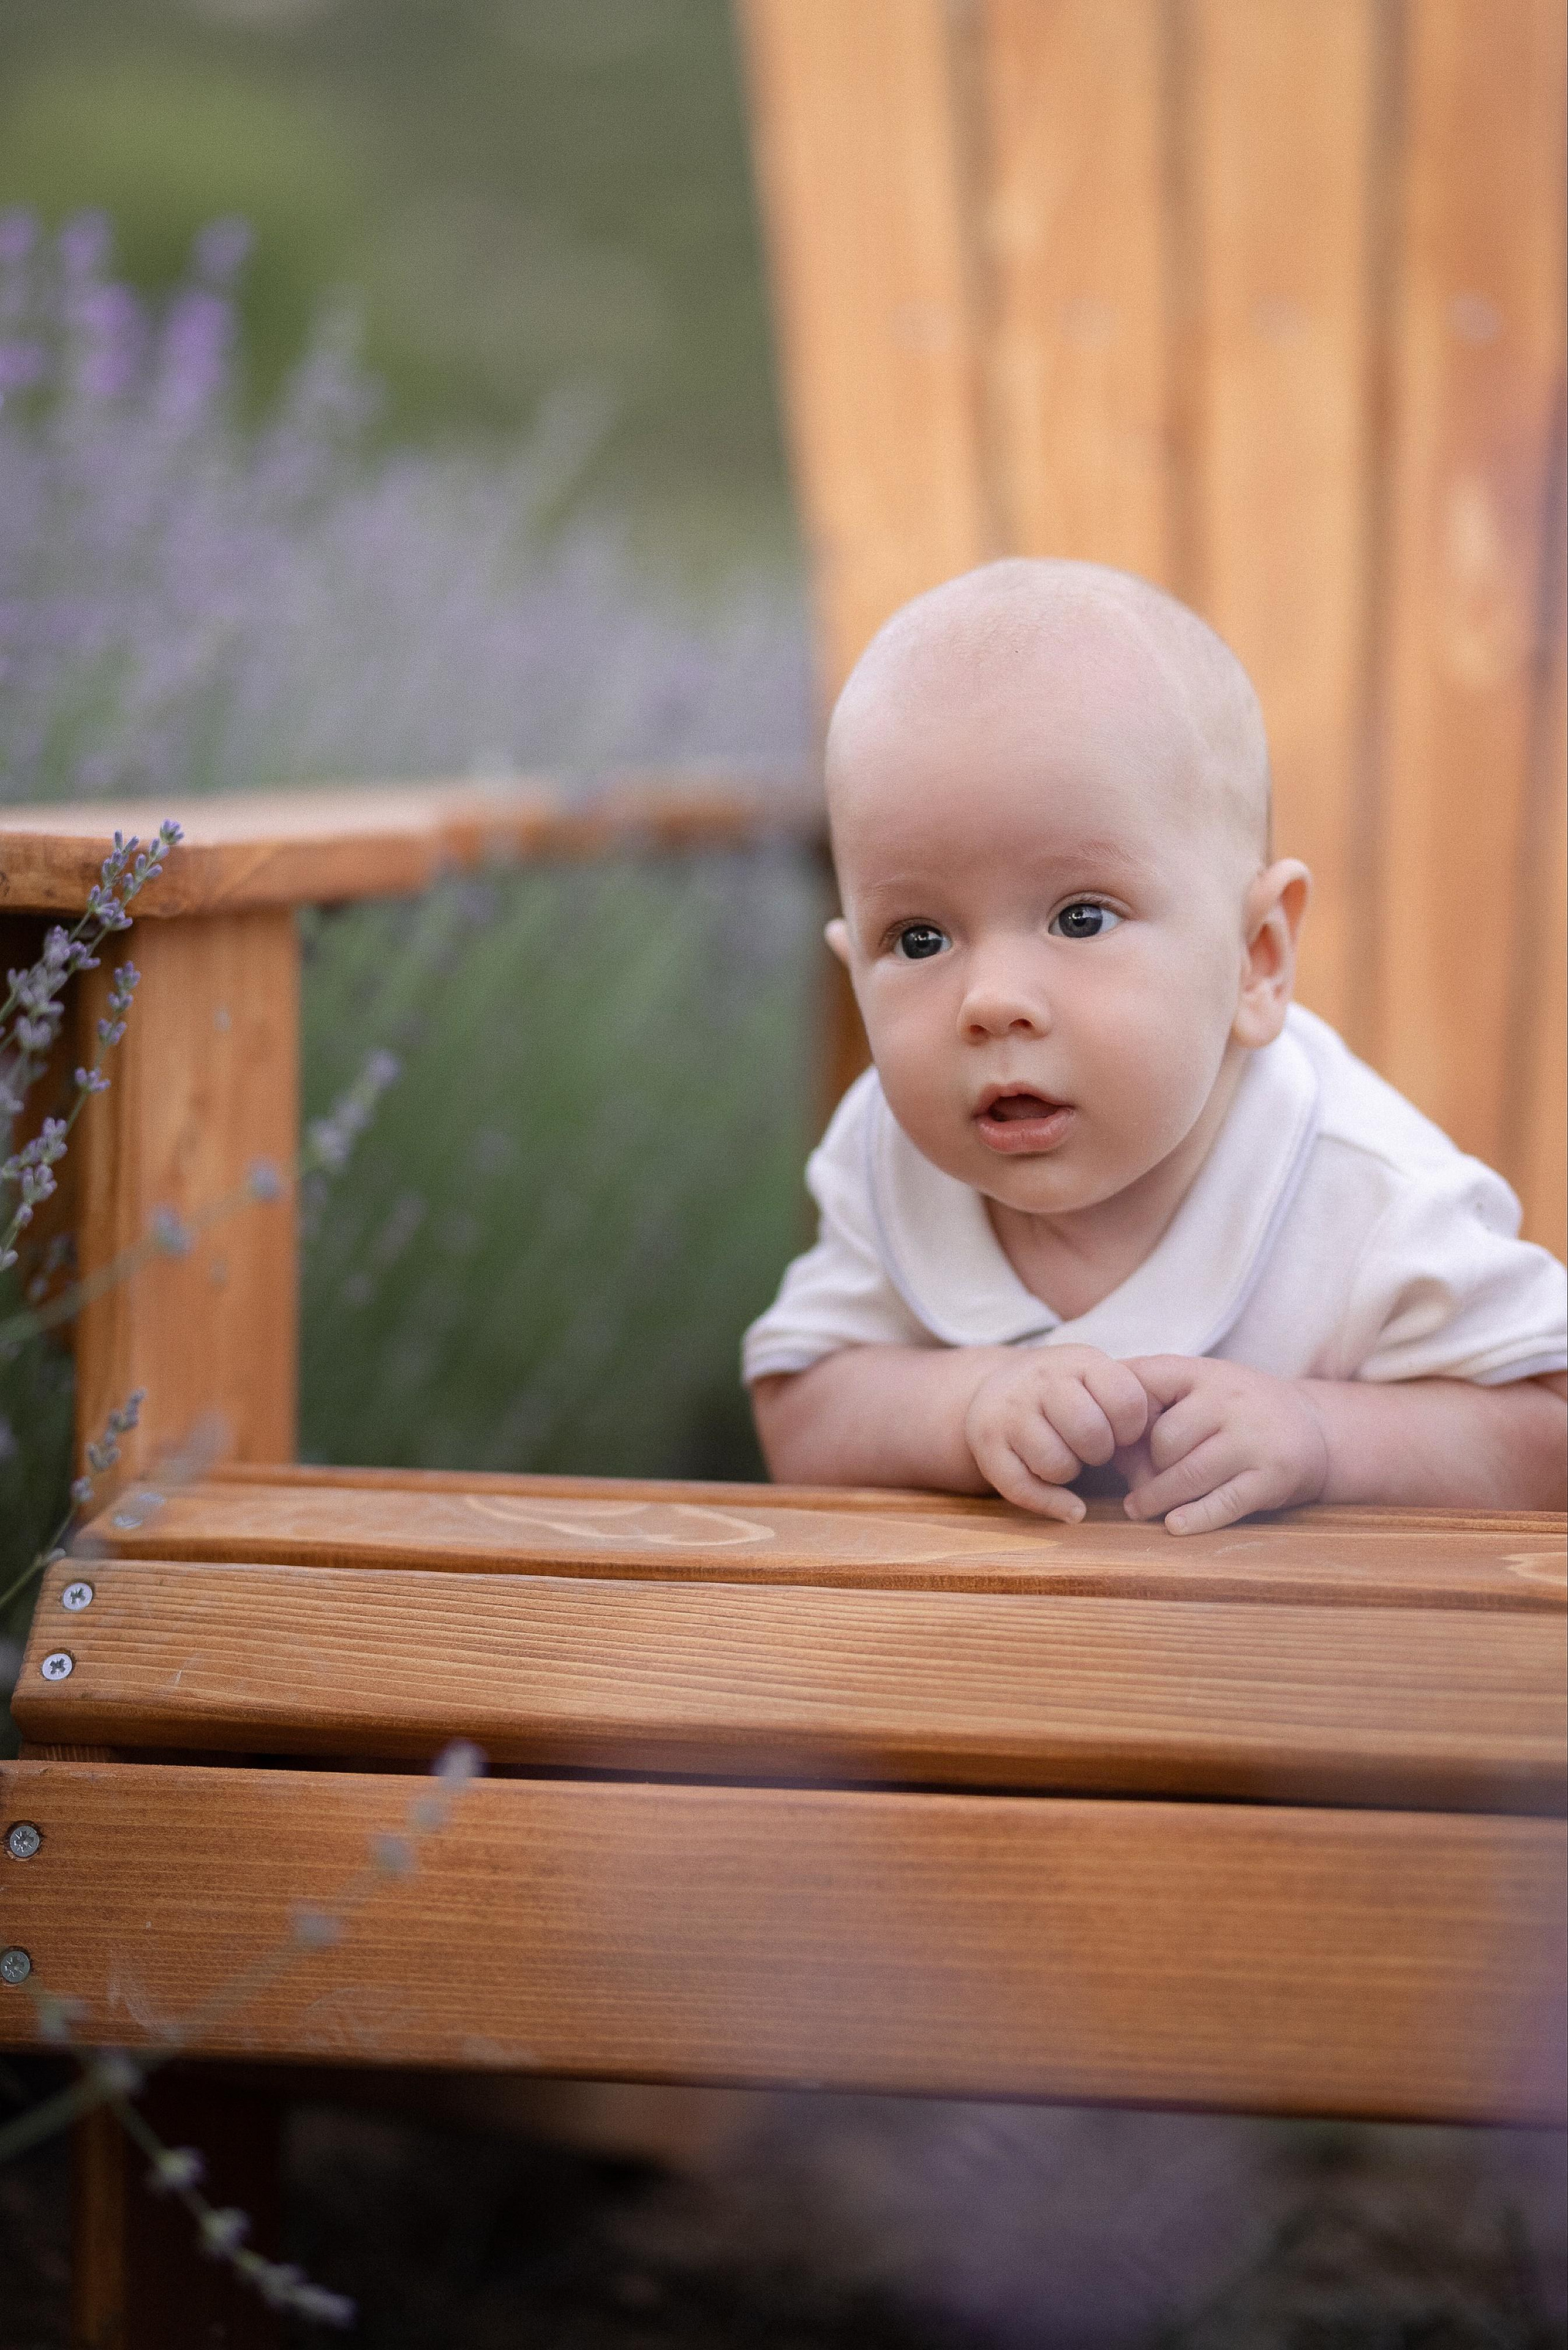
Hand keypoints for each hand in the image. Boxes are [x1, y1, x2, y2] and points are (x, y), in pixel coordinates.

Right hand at [964, 1345, 1149, 1521]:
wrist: (996, 1386)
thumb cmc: (1064, 1392)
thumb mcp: (1094, 1378)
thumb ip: (1127, 1404)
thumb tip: (1151, 1465)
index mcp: (1078, 1360)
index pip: (1126, 1399)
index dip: (1132, 1428)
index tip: (1122, 1432)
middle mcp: (1040, 1379)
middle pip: (1090, 1432)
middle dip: (1100, 1453)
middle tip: (1094, 1451)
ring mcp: (1009, 1410)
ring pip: (1056, 1463)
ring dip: (1070, 1473)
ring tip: (1067, 1460)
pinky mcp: (985, 1441)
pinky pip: (1024, 1488)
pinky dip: (1052, 1504)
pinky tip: (1065, 1502)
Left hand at [1122, 1355, 1329, 1533]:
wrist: (1316, 1429)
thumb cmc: (1238, 1413)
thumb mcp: (1201, 1389)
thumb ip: (1155, 1403)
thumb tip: (1103, 1445)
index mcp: (1204, 1372)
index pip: (1144, 1381)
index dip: (1116, 1414)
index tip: (1102, 1439)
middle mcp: (1231, 1400)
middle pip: (1163, 1440)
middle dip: (1142, 1467)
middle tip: (1131, 1484)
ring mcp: (1254, 1439)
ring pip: (1188, 1475)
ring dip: (1156, 1498)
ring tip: (1137, 1508)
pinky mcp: (1272, 1477)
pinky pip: (1223, 1503)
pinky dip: (1194, 1518)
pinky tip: (1174, 1525)